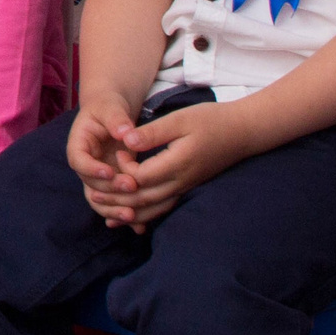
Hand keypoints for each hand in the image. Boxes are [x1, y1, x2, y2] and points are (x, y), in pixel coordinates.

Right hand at [66, 92, 139, 220]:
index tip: (109, 171)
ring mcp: (97, 179)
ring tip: (133, 217)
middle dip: (110, 190)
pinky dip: (126, 217)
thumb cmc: (109, 107)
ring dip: (114, 211)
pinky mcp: (111, 187)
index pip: (78, 161)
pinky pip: (115, 205)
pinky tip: (140, 227)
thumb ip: (116, 119)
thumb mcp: (111, 107)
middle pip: (90, 185)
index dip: (91, 169)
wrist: (113, 115)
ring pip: (100, 201)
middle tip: (131, 186)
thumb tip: (125, 132)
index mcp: (78, 145)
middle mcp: (86, 166)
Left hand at [103, 101, 254, 229]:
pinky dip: (144, 212)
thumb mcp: (180, 120)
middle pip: (143, 199)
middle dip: (117, 199)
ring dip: (127, 211)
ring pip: (153, 208)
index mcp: (177, 164)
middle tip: (93, 193)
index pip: (142, 177)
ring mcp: (185, 187)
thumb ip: (152, 133)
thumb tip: (126, 142)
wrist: (242, 132)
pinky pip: (163, 206)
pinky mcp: (186, 187)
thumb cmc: (211, 121)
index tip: (118, 152)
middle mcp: (181, 182)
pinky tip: (129, 214)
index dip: (124, 169)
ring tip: (104, 209)